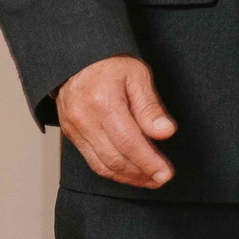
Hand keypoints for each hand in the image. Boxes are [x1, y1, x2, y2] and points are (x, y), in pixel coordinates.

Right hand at [55, 56, 176, 188]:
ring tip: (149, 179)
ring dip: (128, 177)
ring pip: (102, 165)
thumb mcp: (137, 75)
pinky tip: (129, 172)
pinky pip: (92, 161)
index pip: (129, 143)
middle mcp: (85, 119)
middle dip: (141, 174)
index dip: (149, 162)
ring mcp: (74, 128)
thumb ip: (150, 107)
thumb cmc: (110, 64)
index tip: (166, 173)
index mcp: (103, 102)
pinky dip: (112, 171)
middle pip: (115, 158)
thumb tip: (165, 133)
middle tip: (161, 179)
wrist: (77, 58)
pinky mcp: (71, 134)